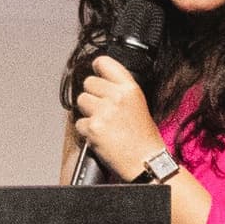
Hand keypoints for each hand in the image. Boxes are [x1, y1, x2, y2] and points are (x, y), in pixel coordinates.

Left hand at [74, 55, 160, 180]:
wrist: (145, 161)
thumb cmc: (144, 137)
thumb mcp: (139, 103)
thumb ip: (120, 90)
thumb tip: (101, 82)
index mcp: (130, 88)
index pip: (104, 62)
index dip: (97, 68)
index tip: (96, 72)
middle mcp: (116, 96)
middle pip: (88, 83)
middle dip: (92, 95)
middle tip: (102, 109)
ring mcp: (103, 112)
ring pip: (81, 100)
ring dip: (87, 111)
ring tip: (102, 123)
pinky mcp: (93, 127)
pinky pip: (79, 122)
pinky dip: (86, 130)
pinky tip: (99, 136)